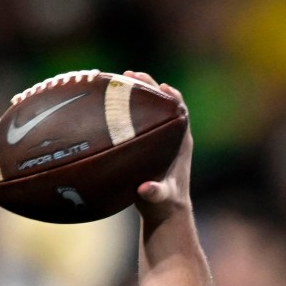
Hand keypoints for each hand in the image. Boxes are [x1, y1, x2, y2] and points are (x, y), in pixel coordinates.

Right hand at [124, 71, 192, 222]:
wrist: (164, 212)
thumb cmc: (163, 204)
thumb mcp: (159, 199)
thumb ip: (155, 193)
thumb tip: (145, 189)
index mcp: (180, 144)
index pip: (181, 113)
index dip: (173, 98)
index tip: (162, 87)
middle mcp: (172, 137)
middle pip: (163, 104)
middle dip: (149, 87)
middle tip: (131, 74)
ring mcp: (159, 139)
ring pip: (149, 109)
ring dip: (136, 93)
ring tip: (119, 78)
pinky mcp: (146, 144)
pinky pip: (136, 120)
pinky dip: (124, 109)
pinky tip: (105, 101)